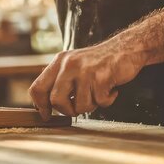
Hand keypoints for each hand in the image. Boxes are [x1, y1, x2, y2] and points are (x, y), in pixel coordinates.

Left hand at [28, 41, 144, 119]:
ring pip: (79, 106)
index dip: (40, 106)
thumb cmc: (99, 62)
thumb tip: (46, 105)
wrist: (126, 48)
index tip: (46, 115)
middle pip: (55, 100)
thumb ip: (60, 80)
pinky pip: (100, 102)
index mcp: (59, 62)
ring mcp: (84, 71)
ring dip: (91, 106)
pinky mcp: (101, 77)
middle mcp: (68, 65)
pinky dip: (107, 101)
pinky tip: (111, 89)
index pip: (37, 87)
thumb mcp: (73, 65)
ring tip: (98, 93)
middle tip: (77, 108)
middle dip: (66, 111)